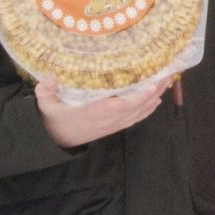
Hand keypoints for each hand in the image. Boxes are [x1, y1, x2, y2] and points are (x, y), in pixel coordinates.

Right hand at [34, 76, 167, 148]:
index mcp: (96, 112)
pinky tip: (157, 99)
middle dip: (155, 90)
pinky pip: (136, 117)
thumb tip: (48, 78)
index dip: (139, 96)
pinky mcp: (115, 126)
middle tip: (169, 73)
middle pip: (138, 106)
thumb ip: (46, 91)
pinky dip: (149, 108)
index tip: (152, 84)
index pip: (122, 105)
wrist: (57, 140)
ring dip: (155, 97)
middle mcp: (109, 119)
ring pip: (140, 111)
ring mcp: (114, 124)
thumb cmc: (55, 119)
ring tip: (167, 81)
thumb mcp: (46, 105)